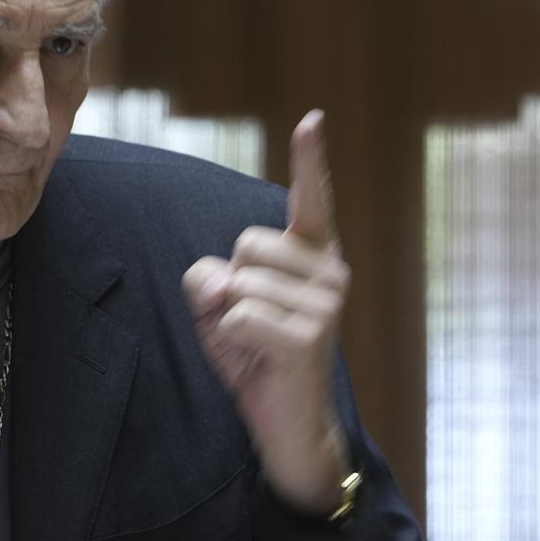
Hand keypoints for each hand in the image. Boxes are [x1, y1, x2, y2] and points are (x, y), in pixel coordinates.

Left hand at [182, 110, 351, 514]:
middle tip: (250, 320)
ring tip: (255, 342)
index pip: (310, 199)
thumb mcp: (218, 305)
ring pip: (239, 282)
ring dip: (228, 316)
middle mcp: (330, 271)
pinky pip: (239, 315)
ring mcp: (326, 304)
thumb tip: (224, 281)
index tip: (312, 119)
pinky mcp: (309, 337)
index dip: (309, 159)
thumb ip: (209, 276)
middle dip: (229, 283)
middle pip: (244, 244)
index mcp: (312, 255)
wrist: (284, 421)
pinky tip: (257, 358)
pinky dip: (230, 337)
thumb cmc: (252, 351)